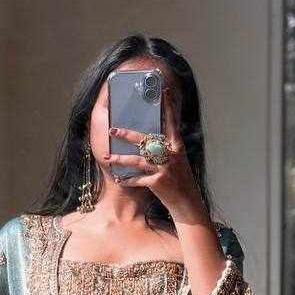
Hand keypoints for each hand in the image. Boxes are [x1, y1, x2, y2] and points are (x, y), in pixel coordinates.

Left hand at [103, 85, 206, 221]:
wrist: (187, 204)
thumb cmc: (181, 181)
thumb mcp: (178, 161)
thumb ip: (167, 149)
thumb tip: (150, 139)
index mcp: (177, 147)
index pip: (171, 123)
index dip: (167, 107)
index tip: (162, 91)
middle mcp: (171, 155)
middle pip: (145, 140)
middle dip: (127, 135)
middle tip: (112, 129)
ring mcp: (164, 169)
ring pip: (137, 160)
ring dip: (120, 158)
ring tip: (107, 156)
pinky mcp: (158, 183)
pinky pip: (138, 180)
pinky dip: (127, 180)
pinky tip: (118, 178)